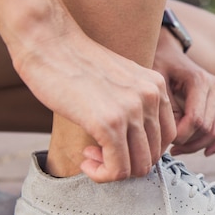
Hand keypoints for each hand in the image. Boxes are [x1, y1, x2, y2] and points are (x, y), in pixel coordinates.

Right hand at [15, 29, 176, 181]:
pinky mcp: (109, 122)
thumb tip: (134, 143)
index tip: (115, 145)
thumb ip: (132, 104)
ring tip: (90, 156)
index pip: (166, 137)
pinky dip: (102, 174)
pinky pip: (118, 168)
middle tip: (98, 154)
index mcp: (157, 86)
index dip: (141, 150)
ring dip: (112, 171)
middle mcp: (151, 97)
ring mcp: (132, 110)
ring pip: (139, 166)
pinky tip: (84, 159)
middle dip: (127, 164)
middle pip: (154, 154)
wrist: (48, 40)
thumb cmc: (74, 62)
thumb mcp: (118, 79)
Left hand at [152, 32, 214, 155]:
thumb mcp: (156, 83)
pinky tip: (206, 153)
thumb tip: (176, 136)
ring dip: (198, 146)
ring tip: (177, 149)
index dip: (181, 135)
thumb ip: (167, 109)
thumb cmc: (158, 65)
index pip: (197, 119)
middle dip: (188, 142)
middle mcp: (214, 88)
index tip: (165, 139)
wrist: (167, 52)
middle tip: (168, 146)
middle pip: (208, 128)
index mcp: (200, 81)